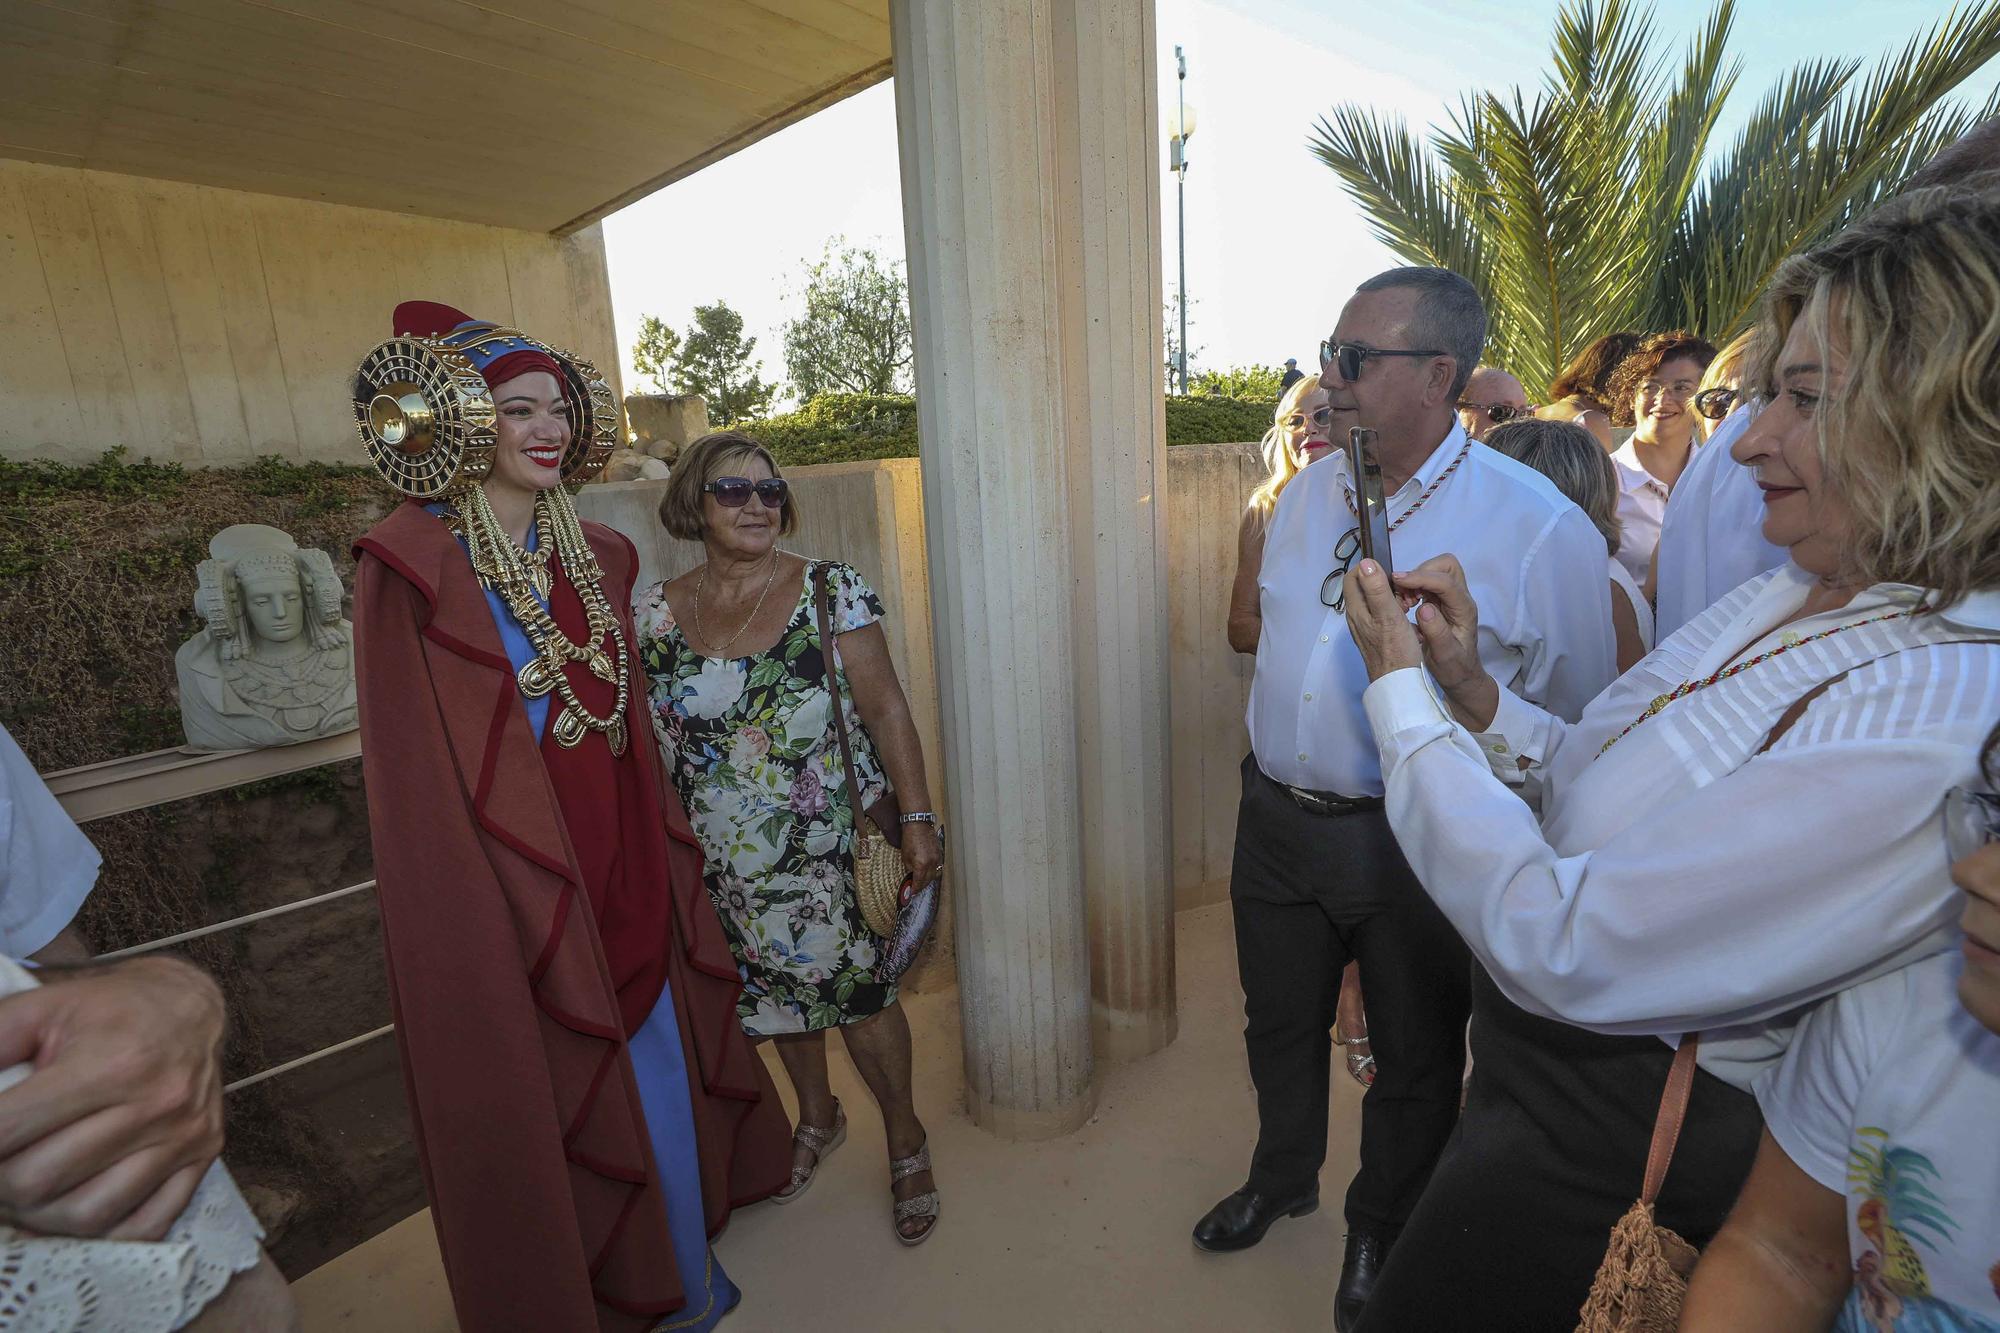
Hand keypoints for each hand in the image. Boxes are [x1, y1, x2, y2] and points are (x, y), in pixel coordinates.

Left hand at [0, 955, 225, 1239]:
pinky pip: (145, 1225)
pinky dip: (100, 1231)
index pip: (9, 1132)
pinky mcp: (203, 1158)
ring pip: (86, 1215)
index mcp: (111, 1063)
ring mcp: (183, 1137)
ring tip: (25, 1188)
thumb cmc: (107, 1009)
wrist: (191, 1006)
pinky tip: (74, 1205)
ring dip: (38, 1213)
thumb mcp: (39, 1009)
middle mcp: (155, 1103)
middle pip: (38, 1183)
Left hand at [898, 821, 942, 901]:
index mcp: (922, 865)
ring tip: (922, 881)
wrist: (918, 824)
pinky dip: (933, 871)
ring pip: (935, 874)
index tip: (911, 892)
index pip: (919, 882)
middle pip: (928, 880)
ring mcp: (938, 858)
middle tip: (915, 888)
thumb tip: (911, 876)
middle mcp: (932, 863)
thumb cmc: (909, 838)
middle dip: (922, 886)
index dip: (915, 889)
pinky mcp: (940, 853)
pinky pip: (938, 866)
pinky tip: (928, 871)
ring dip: (928, 879)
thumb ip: (909, 868)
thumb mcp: (905, 856)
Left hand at [1342, 560, 1422, 680]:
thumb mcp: (1388, 615)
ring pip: (1376, 601)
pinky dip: (1395, 609)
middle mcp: (1357, 617)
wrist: (1399, 683)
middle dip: (1384, 582)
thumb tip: (1366, 563)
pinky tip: (1407, 615)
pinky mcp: (1377, 636)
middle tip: (1403, 589)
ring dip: (1392, 596)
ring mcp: (1367, 627)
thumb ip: (1377, 589)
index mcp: (1356, 609)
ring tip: (1407, 601)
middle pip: (1365, 588)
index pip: (1353, 577)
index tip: (1390, 572)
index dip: (1370, 568)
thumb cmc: (1395, 652)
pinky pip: (1383, 614)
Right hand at [1392, 555, 1499, 727]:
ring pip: (1436, 570)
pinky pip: (1427, 581)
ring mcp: (1451, 598)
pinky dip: (1413, 586)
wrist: (1460, 675)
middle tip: (1404, 592)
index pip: (1446, 582)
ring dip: (1415, 579)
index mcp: (1464, 610)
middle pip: (1445, 566)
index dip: (1421, 577)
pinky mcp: (1441, 600)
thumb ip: (1437, 633)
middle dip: (1421, 572)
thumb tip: (1424, 608)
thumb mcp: (1445, 656)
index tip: (1398, 580)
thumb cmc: (1455, 668)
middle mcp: (1460, 598)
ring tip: (1403, 600)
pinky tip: (1405, 603)